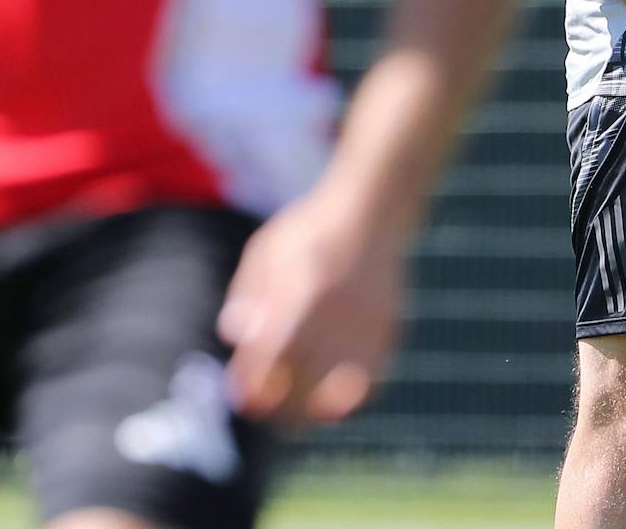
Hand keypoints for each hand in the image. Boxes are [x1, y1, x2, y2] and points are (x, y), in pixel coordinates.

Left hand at [219, 187, 405, 424]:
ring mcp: (368, 323)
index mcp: (302, 290)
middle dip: (277, 407)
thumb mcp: (265, 251)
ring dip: (310, 411)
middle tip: (262, 411)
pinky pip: (368, 383)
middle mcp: (338, 311)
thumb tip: (235, 338)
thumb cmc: (309, 232)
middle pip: (302, 382)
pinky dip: (348, 400)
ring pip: (337, 392)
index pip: (271, 357)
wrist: (373, 208)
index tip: (243, 399)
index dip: (254, 387)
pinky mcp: (389, 329)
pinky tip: (330, 403)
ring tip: (294, 417)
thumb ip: (247, 295)